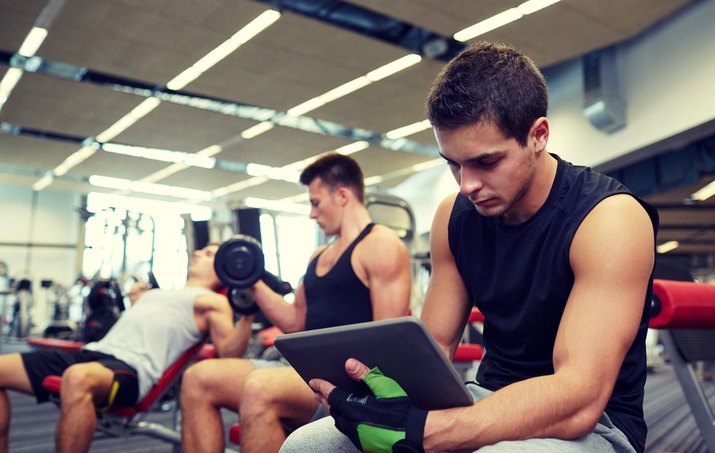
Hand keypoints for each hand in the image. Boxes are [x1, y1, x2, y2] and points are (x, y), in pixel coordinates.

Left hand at [310, 358, 426, 452]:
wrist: (415, 434)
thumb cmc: (402, 409)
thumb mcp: (384, 386)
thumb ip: (365, 374)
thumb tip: (349, 364)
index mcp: (355, 408)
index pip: (332, 394)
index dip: (322, 386)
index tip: (314, 380)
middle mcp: (352, 424)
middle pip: (332, 409)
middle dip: (323, 398)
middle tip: (316, 390)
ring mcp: (357, 436)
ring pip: (338, 421)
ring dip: (332, 409)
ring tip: (328, 402)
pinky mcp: (364, 443)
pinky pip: (347, 430)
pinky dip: (342, 420)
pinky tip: (345, 416)